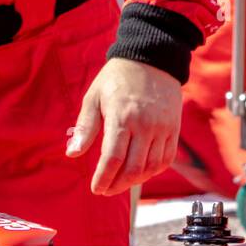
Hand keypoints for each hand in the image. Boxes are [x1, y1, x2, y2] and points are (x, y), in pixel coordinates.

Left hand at [66, 57, 181, 194]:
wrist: (152, 56)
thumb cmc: (118, 77)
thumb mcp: (94, 96)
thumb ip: (85, 127)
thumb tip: (72, 154)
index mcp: (122, 116)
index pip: (113, 159)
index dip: (103, 179)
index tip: (96, 188)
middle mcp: (145, 124)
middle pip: (133, 169)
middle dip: (117, 185)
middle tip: (106, 189)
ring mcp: (162, 127)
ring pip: (151, 167)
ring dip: (135, 181)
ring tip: (122, 182)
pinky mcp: (173, 127)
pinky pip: (167, 158)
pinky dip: (154, 171)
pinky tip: (141, 171)